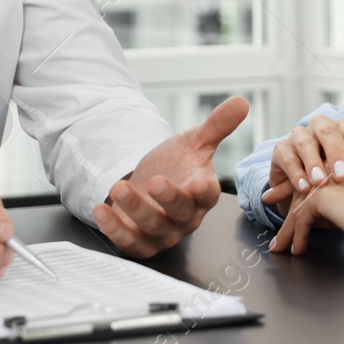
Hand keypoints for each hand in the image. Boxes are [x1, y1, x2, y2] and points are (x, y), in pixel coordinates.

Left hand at [92, 94, 249, 257]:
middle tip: (154, 181)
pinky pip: (130, 243)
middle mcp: (186, 216)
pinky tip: (101, 211)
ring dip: (135, 209)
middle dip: (168, 198)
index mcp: (202, 192)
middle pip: (180, 213)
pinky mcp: (140, 242)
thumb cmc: (176, 166)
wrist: (148, 186)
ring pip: (153, 227)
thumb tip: (242, 101)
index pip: (208, 195)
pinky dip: (115, 230)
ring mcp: (163, 232)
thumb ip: (217, 124)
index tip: (200, 184)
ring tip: (118, 187)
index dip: (205, 191)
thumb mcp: (194, 141)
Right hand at [261, 114, 343, 217]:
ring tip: (321, 183)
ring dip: (314, 162)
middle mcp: (319, 129)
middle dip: (336, 153)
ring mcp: (298, 137)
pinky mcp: (280, 151)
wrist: (308, 198)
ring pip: (305, 141)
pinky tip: (305, 188)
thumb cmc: (336, 184)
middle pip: (327, 130)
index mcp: (340, 130)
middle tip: (343, 176)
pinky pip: (287, 158)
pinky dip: (296, 174)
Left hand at [269, 165, 343, 256]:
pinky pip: (301, 220)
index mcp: (343, 160)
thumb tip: (326, 211)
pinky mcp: (319, 196)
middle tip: (279, 233)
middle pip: (303, 192)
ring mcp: (324, 179)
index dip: (299, 196)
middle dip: (287, 213)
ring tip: (281, 246)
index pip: (314, 177)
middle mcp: (331, 165)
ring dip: (288, 230)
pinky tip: (297, 249)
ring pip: (298, 207)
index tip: (286, 207)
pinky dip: (297, 237)